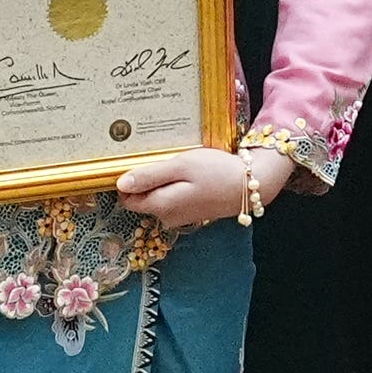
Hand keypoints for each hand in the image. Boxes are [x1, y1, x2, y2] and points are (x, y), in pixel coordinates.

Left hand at [115, 144, 290, 228]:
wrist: (251, 184)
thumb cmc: (216, 172)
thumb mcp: (180, 166)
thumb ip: (149, 176)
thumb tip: (120, 184)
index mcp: (159, 206)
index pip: (127, 198)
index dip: (126, 179)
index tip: (135, 159)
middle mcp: (166, 217)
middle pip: (141, 197)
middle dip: (144, 178)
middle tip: (159, 156)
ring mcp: (179, 217)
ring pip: (157, 197)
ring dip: (160, 180)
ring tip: (174, 160)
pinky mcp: (190, 212)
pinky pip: (171, 198)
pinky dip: (173, 185)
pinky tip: (186, 171)